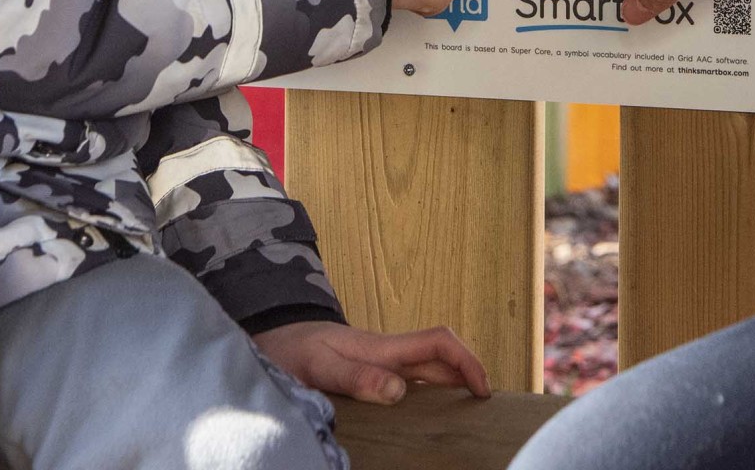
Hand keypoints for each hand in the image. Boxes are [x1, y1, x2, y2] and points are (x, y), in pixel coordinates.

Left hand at [252, 321, 490, 404]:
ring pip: (427, 368)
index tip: (483, 390)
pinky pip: (409, 379)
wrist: (270, 339)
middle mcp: (386, 353)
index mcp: (380, 348)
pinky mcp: (370, 372)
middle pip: (440, 357)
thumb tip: (399, 391)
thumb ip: (356, 377)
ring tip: (463, 414)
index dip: (467, 362)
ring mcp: (380, 362)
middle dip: (467, 375)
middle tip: (483, 408)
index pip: (437, 343)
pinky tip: (425, 414)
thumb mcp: (318, 366)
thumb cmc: (291, 350)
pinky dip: (427, 393)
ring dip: (450, 384)